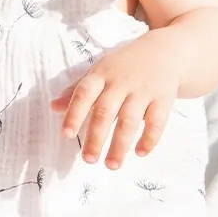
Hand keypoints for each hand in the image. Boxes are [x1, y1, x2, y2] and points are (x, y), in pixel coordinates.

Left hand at [50, 34, 180, 169]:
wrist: (164, 51)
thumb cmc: (123, 66)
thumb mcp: (99, 71)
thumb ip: (77, 90)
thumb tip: (53, 107)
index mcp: (102, 74)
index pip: (84, 94)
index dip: (74, 114)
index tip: (66, 135)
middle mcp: (122, 81)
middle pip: (105, 111)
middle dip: (95, 137)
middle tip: (88, 160)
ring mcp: (144, 89)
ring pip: (130, 120)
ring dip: (120, 145)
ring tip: (111, 165)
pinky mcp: (164, 98)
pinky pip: (157, 121)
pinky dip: (149, 138)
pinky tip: (139, 153)